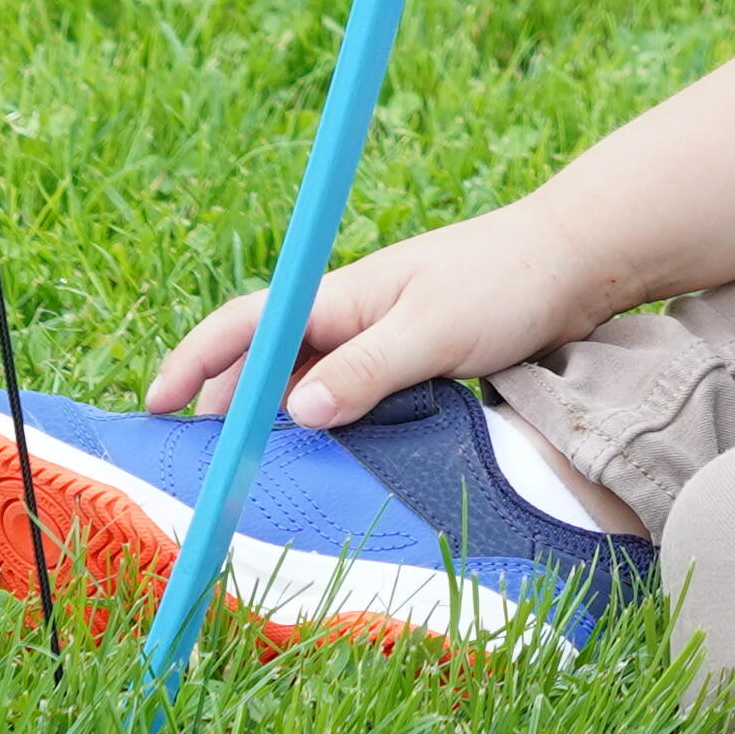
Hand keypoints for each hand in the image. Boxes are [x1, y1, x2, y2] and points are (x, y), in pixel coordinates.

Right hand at [143, 192, 619, 430]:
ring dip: (276, 420)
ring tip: (248, 473)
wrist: (578, 260)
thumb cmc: (508, 281)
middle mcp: (352, 313)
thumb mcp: (433, 331)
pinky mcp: (413, 358)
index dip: (196, 361)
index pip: (248, 324)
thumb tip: (296, 412)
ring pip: (309, 382)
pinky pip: (352, 394)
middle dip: (225, 405)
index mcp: (343, 295)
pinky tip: (325, 458)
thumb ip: (367, 371)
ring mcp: (382, 335)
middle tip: (198, 466)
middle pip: (268, 360)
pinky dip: (328, 424)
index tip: (156, 404)